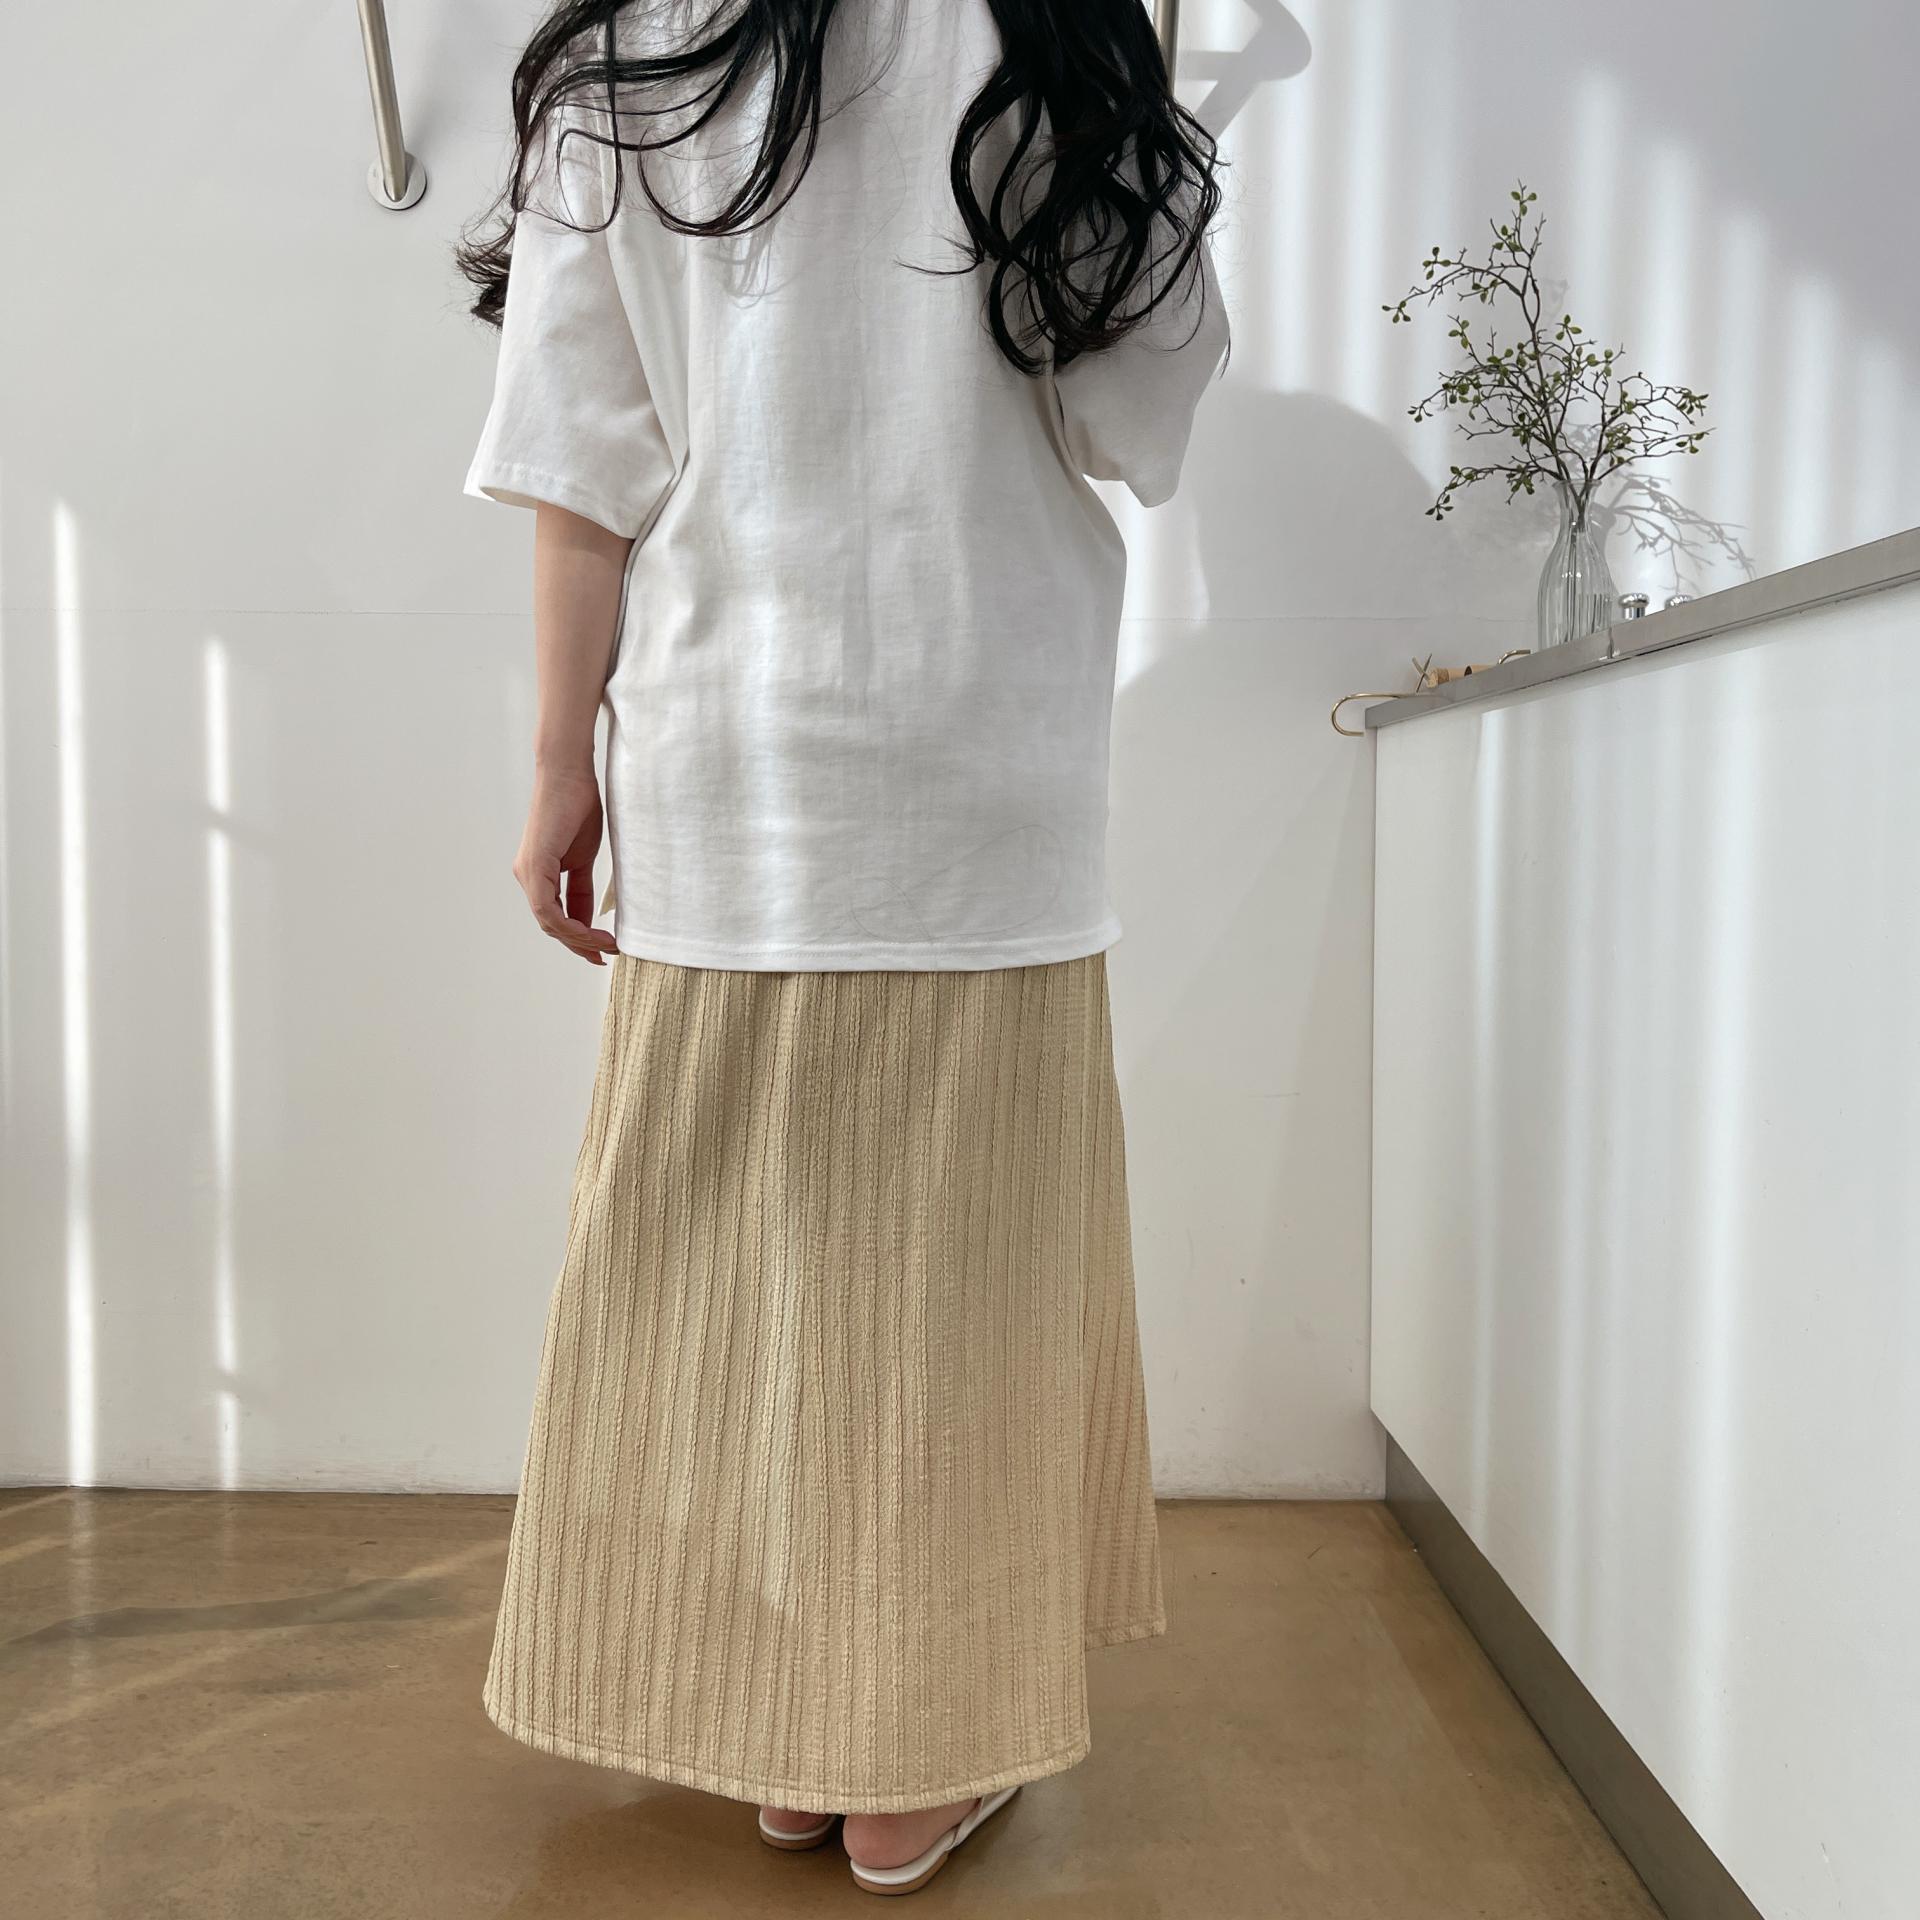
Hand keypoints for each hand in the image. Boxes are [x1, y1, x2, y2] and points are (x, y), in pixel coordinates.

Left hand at [514, 766, 618, 964]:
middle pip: (551, 925)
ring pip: (549, 922)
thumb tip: (588, 917)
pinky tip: (591, 931)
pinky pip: (547, 909)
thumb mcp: (585, 858)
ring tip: (606, 944)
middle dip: (579, 944)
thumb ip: (581, 889)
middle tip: (604, 956)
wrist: (570, 776)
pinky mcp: (534, 866)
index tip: (602, 947)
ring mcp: (528, 872)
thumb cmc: (579, 807)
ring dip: (578, 938)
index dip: (579, 937)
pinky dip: (570, 924)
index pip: (556, 916)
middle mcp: (528, 876)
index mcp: (539, 873)